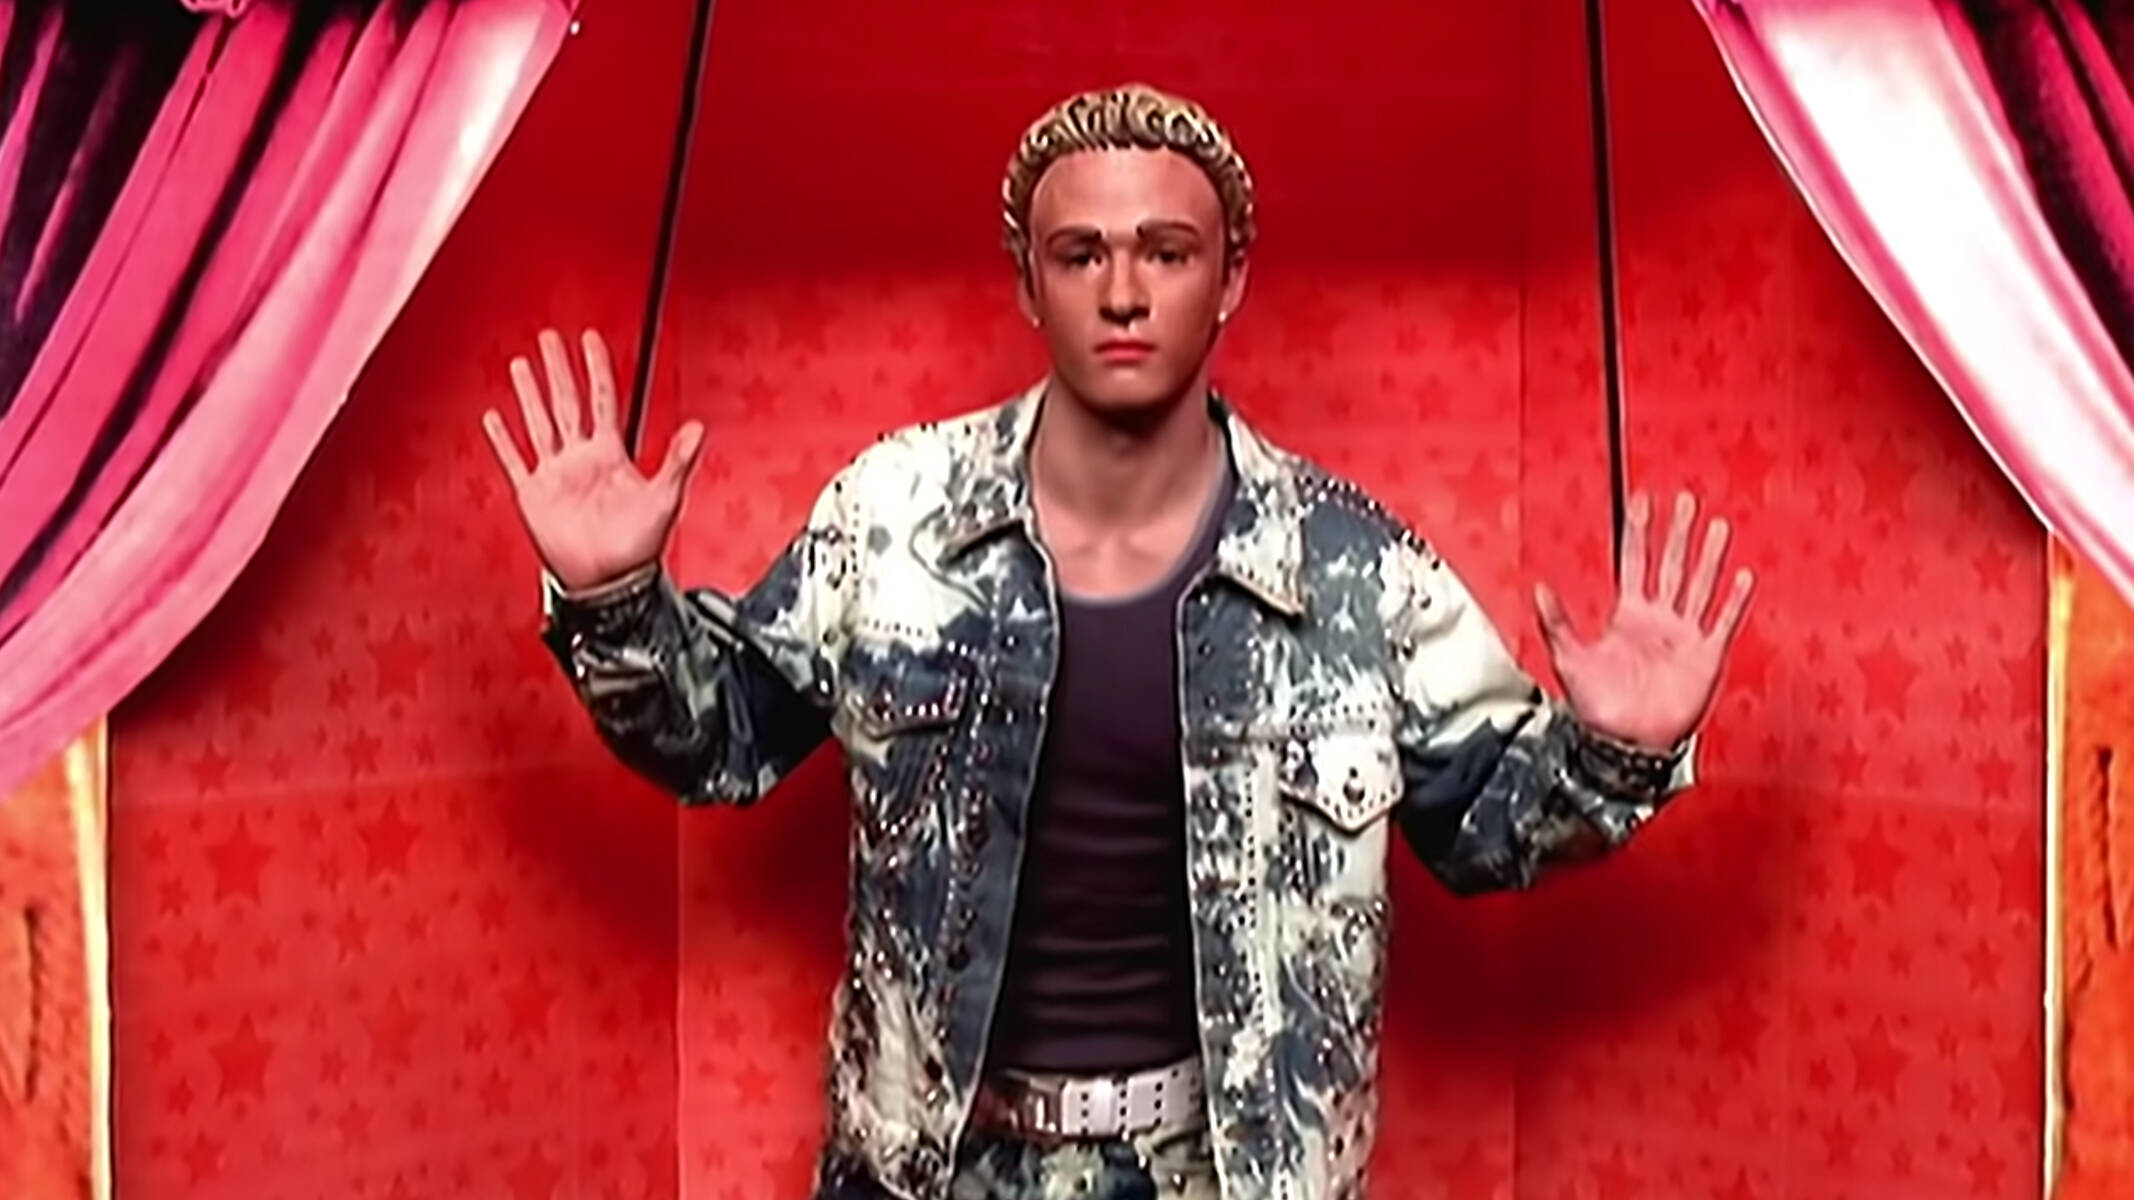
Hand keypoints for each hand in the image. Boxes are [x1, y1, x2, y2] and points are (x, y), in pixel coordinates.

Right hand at [481, 328, 703, 590]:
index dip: (596, 367)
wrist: (610, 582)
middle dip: (558, 368)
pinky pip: (515, 461)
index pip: (602, 398)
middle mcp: (581, 457)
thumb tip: (700, 426)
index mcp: (610, 452)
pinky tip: (494, 418)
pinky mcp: (533, 495)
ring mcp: (555, 474)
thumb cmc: (639, 546)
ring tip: (519, 365)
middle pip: (565, 401)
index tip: (590, 338)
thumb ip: (680, 460)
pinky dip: (503, 440)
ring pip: (538, 422)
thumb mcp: (665, 498)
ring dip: (529, 394)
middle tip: (548, 337)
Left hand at [1534, 491, 1754, 750]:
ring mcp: (1684, 636)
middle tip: (1685, 500)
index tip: (1642, 501)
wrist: (1626, 744)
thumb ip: (1556, 623)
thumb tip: (1538, 589)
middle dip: (1677, 533)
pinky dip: (1732, 601)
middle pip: (1671, 565)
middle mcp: (1658, 620)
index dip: (1638, 532)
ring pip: (1700, 585)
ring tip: (1718, 526)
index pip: (1634, 562)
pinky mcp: (1705, 656)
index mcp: (1628, 616)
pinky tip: (1741, 577)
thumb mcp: (1569, 659)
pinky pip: (1722, 622)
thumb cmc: (1598, 707)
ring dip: (1709, 557)